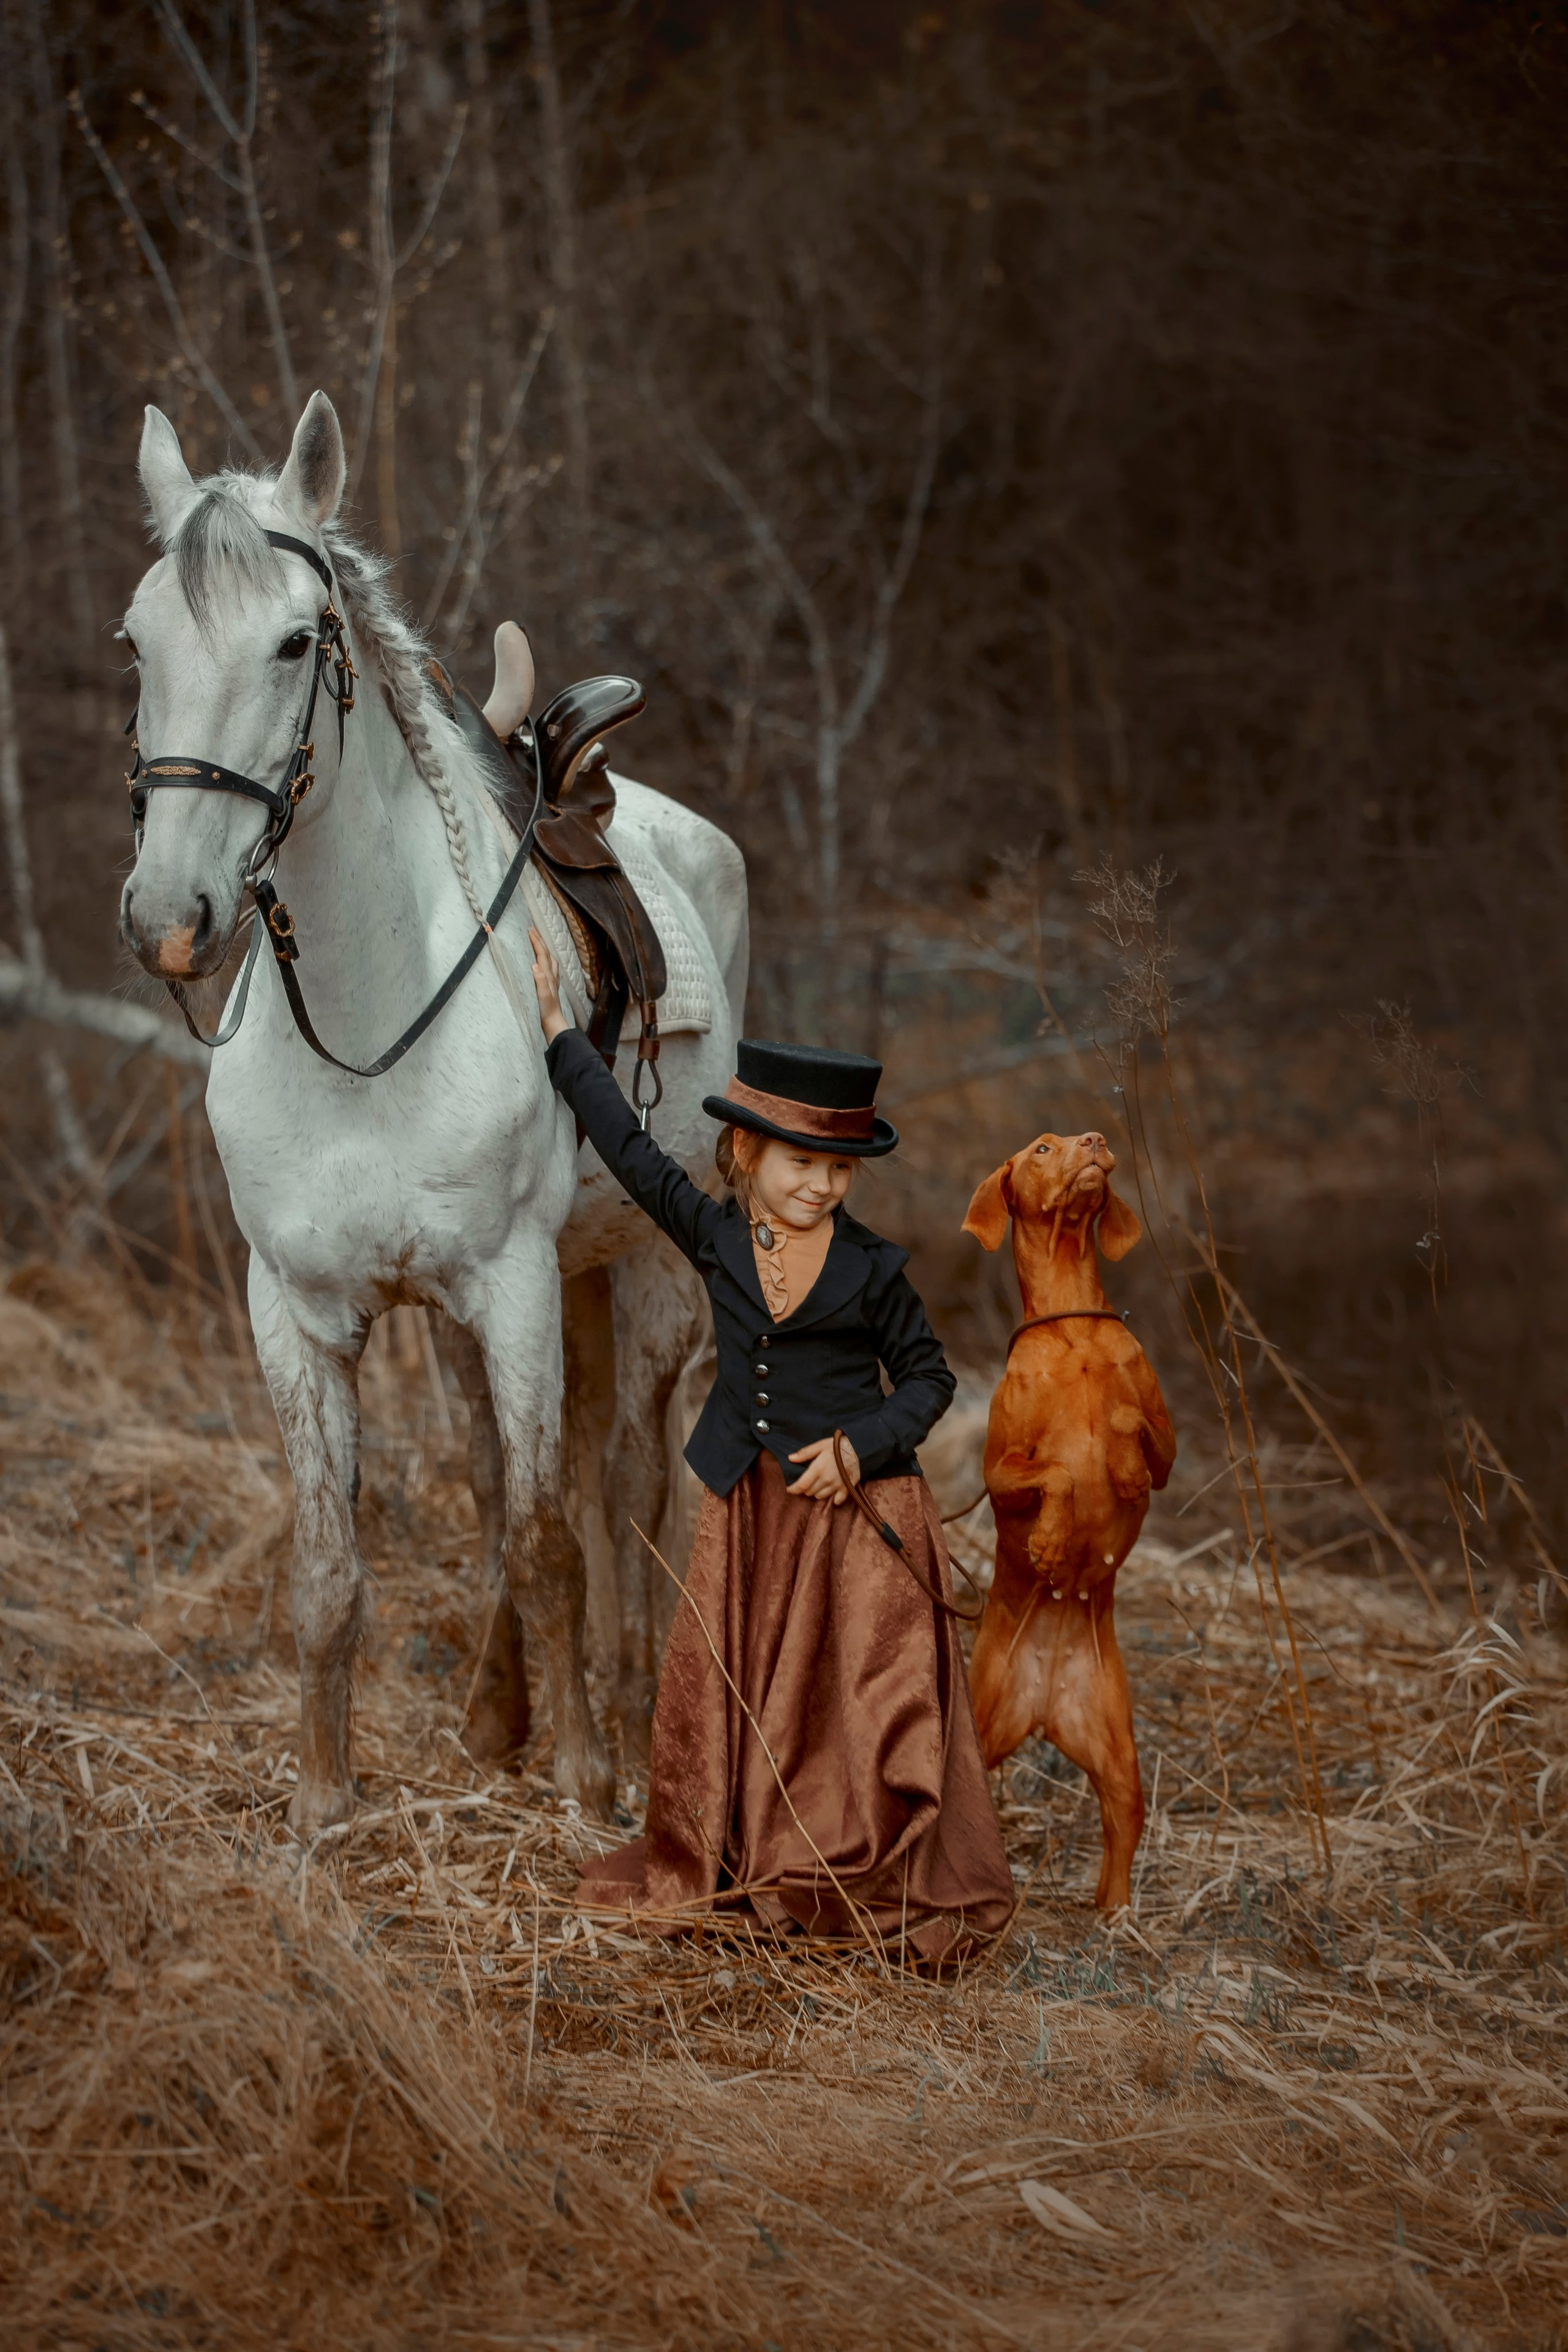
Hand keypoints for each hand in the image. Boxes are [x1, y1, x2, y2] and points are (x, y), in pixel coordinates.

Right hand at [528, 925, 568, 1043]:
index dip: (537, 942)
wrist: (553, 1023)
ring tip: (539, 942)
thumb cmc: (546, 1011)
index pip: (542, 955)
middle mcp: (552, 976)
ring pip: (550, 960)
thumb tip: (535, 965)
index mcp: (548, 976)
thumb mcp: (543, 996)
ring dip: (544, 949)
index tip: (530, 930)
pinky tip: (545, 964)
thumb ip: (541, 981)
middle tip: (533, 930)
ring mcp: (552, 981)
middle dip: (540, 941)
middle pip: (547, 954)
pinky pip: (550, 968)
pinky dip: (546, 961)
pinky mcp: (550, 987)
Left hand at [787, 1433, 857, 1503]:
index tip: (790, 1489)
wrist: (860, 1448)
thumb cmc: (839, 1445)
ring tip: (819, 1484)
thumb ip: (805, 1453)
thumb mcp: (820, 1445)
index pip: (801, 1485)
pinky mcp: (847, 1488)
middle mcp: (826, 1480)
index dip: (793, 1489)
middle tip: (807, 1481)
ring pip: (821, 1496)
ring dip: (817, 1492)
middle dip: (805, 1488)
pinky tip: (833, 1492)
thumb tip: (790, 1458)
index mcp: (818, 1469)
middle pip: (810, 1492)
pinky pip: (837, 1500)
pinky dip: (833, 1498)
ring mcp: (837, 1486)